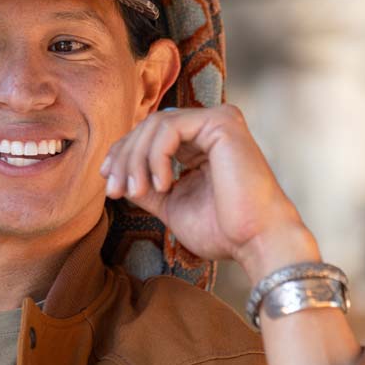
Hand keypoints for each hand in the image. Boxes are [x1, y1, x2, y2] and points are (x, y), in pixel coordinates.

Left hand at [101, 105, 319, 283]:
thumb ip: (147, 188)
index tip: (109, 183)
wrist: (255, 242)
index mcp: (199, 146)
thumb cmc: (222, 231)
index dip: (124, 156)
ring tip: (137, 192)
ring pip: (155, 125)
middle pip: (149, 128)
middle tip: (115, 190)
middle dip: (125, 159)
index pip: (151, 138)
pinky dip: (156, 156)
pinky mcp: (222, 122)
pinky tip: (162, 184)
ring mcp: (217, 122)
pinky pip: (170, 128)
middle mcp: (209, 128)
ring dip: (136, 160)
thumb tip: (118, 177)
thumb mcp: (171, 206)